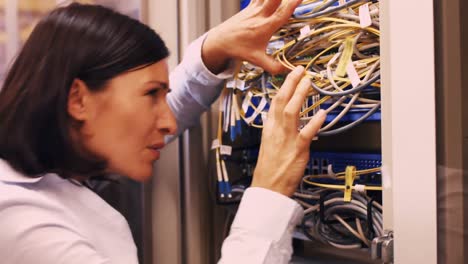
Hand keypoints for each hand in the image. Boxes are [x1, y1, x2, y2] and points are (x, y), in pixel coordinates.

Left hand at [202, 0, 301, 74]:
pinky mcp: (249, 6)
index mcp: (265, 27)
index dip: (292, 4)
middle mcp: (260, 15)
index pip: (282, 13)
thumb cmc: (238, 49)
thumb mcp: (257, 60)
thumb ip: (274, 66)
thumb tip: (289, 70)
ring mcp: (254, 9)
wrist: (220, 41)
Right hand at [251, 66, 326, 196]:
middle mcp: (276, 130)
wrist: (267, 186)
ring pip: (291, 112)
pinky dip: (315, 122)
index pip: (275, 102)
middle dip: (291, 84)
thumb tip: (286, 118)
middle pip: (281, 101)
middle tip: (300, 70)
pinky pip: (307, 133)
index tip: (291, 74)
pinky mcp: (297, 150)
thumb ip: (278, 129)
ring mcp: (286, 139)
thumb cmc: (270, 167)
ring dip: (300, 95)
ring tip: (308, 82)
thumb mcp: (270, 143)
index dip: (284, 86)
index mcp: (269, 128)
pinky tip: (323, 113)